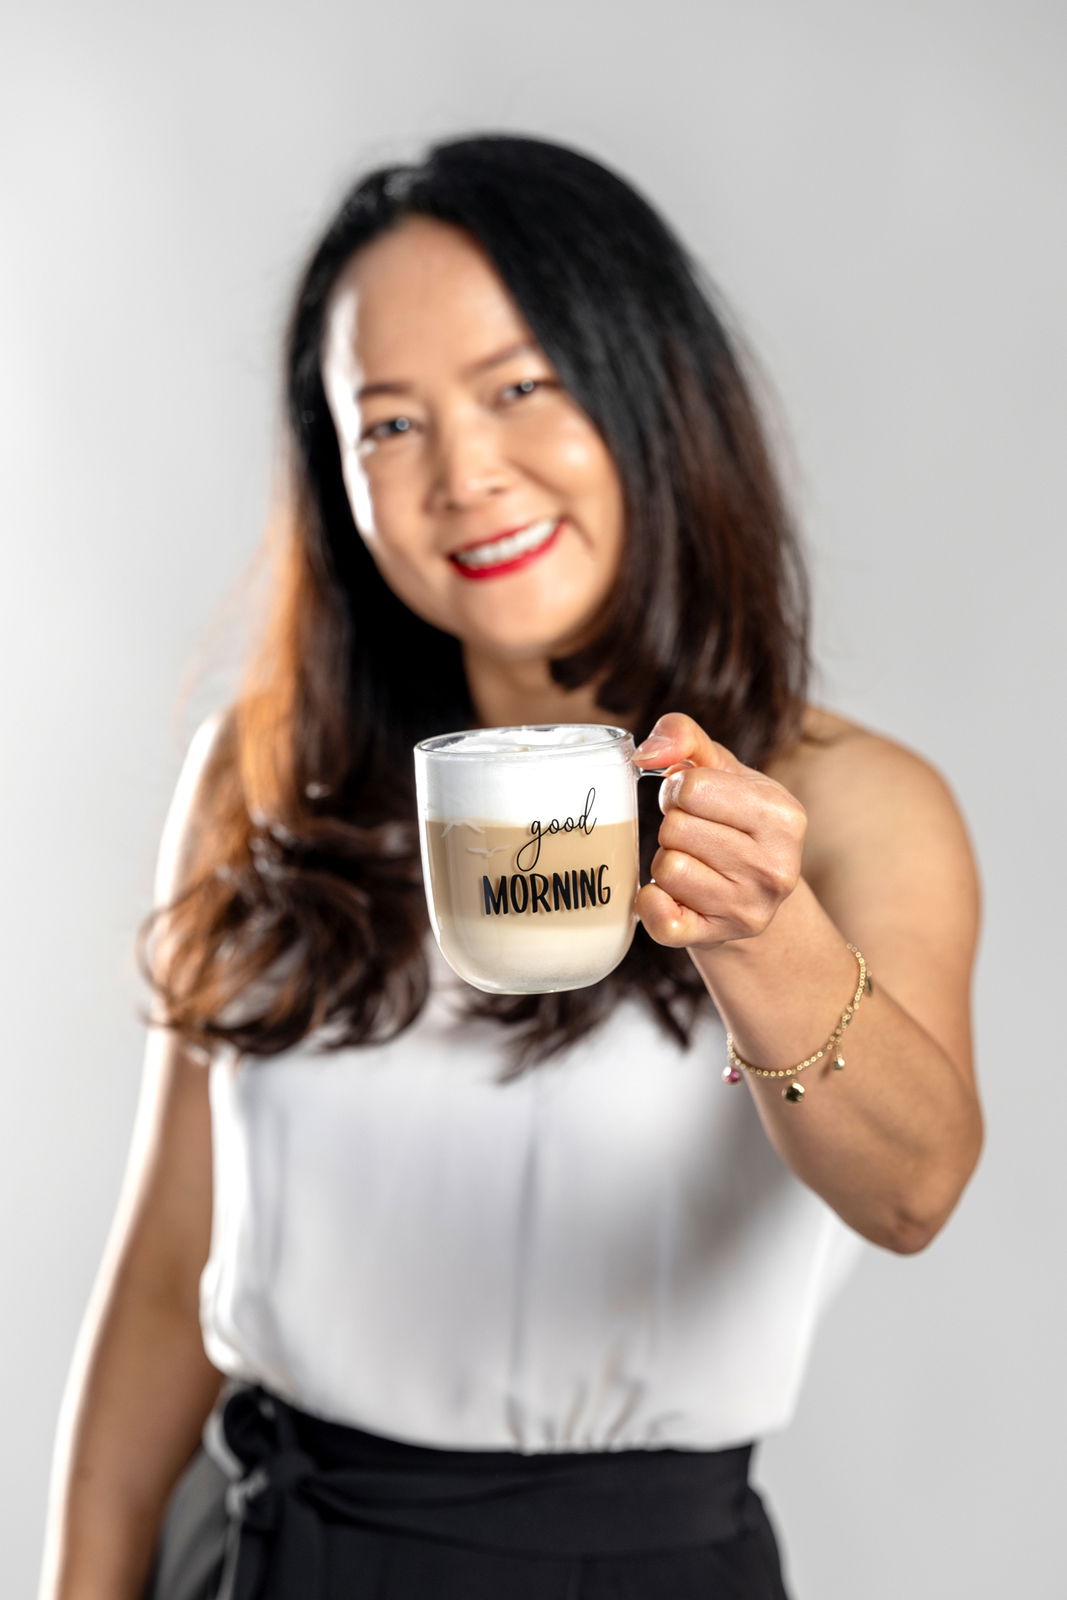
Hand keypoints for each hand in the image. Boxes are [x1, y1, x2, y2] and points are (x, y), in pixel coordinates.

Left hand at [632, 713, 806, 949]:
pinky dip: (651, 902)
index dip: (680, 791)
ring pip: (666, 868)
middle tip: (695, 837)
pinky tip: (671, 896)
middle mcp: (775, 868)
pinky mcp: (715, 938)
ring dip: (666, 861)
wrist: (752, 894)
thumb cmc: (733, 820)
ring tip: (693, 863)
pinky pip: (658, 916)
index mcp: (784, 816)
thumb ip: (685, 737)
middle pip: (676, 828)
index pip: (692, 788)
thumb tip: (646, 751)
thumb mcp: (722, 769)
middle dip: (674, 826)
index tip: (696, 804)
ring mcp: (747, 909)